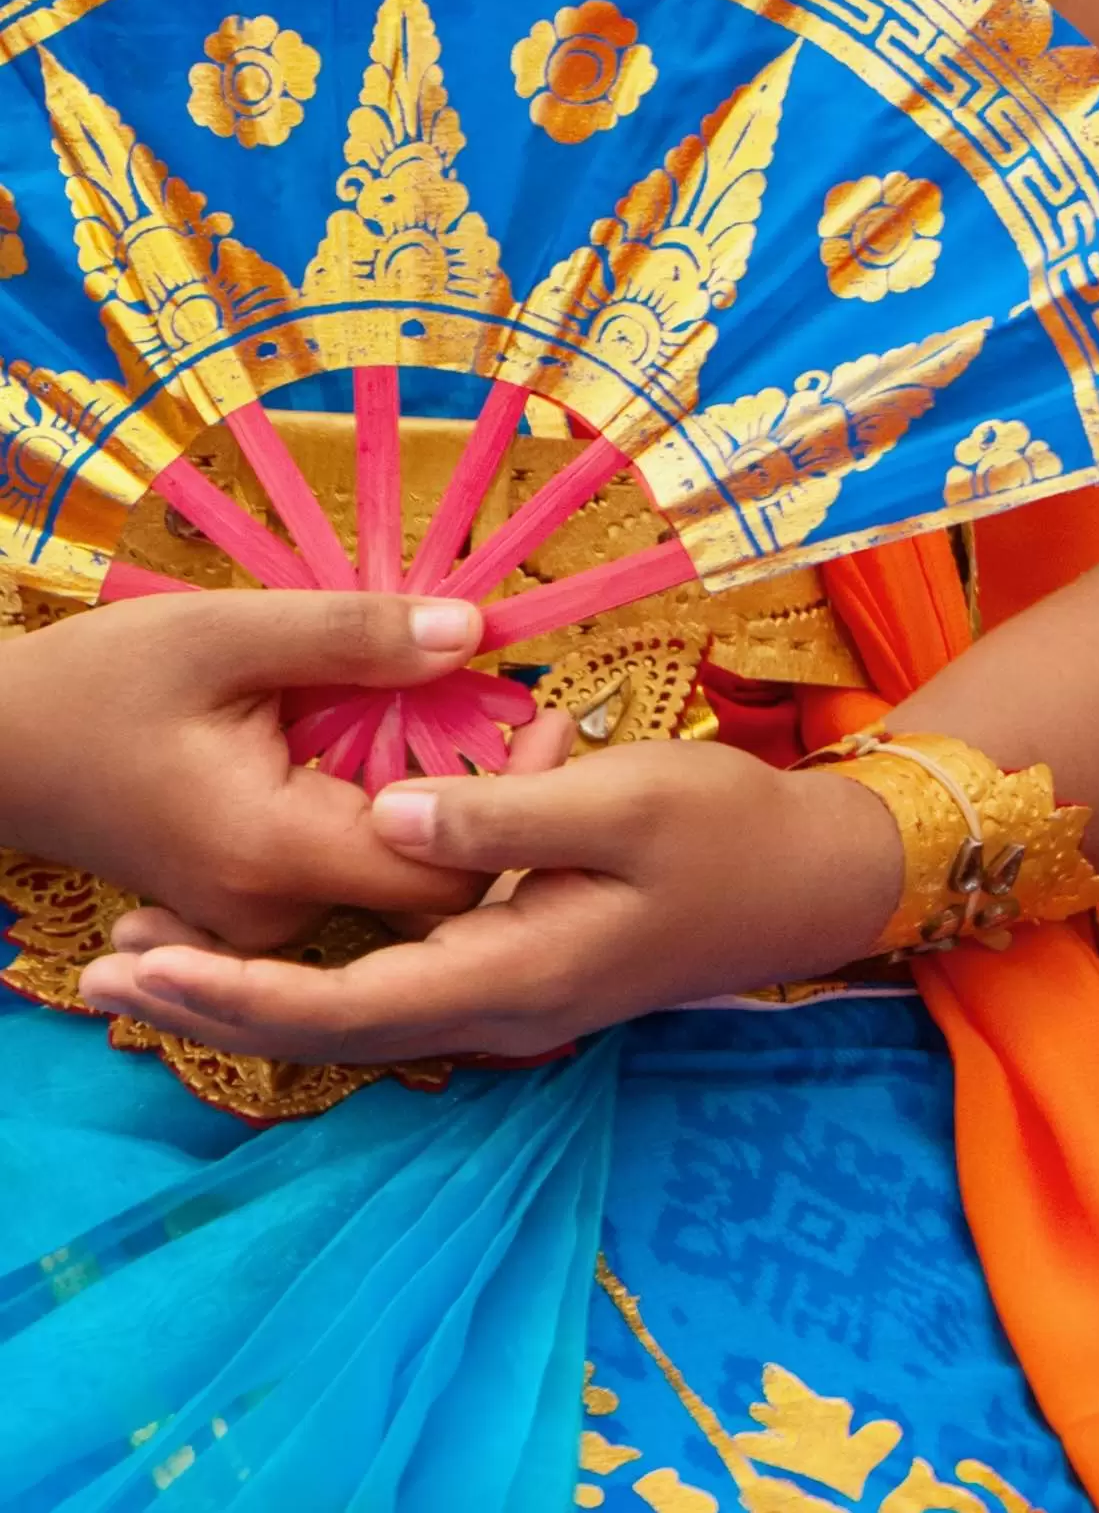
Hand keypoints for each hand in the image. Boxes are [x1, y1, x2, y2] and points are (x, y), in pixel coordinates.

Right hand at [0, 590, 499, 944]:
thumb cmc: (94, 686)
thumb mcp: (222, 633)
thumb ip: (351, 636)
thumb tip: (474, 630)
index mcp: (274, 852)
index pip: (446, 871)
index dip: (515, 805)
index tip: (551, 722)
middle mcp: (274, 912)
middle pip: (434, 883)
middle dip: (492, 803)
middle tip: (535, 714)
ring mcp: (260, 920)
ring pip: (393, 879)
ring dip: (442, 803)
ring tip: (481, 715)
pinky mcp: (251, 907)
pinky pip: (350, 872)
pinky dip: (388, 812)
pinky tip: (407, 743)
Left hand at [77, 730, 908, 1062]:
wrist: (818, 880)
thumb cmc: (730, 830)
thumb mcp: (623, 799)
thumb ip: (503, 813)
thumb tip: (388, 819)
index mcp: (514, 973)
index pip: (341, 1007)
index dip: (232, 993)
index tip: (141, 969)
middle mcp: (500, 1011)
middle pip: (327, 1034)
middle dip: (209, 1009)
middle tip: (99, 979)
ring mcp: (512, 1004)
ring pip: (352, 1022)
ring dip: (247, 998)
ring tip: (148, 968)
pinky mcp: (520, 979)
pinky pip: (391, 999)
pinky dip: (310, 983)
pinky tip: (266, 952)